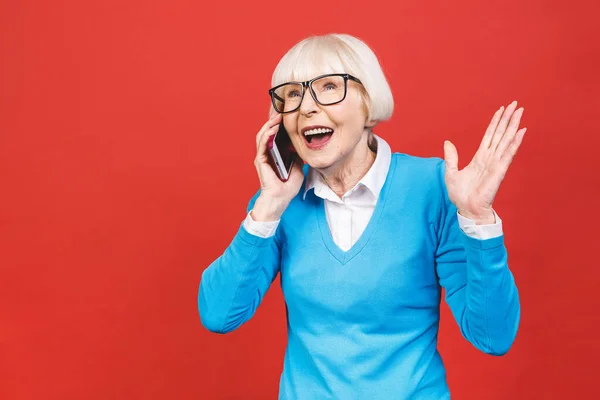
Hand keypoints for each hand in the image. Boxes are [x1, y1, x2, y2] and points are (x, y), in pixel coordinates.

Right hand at [252, 113, 303, 220]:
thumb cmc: (288, 187)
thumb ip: (297, 156)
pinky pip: (262, 144)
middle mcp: (267, 154)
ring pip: (262, 135)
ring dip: (269, 124)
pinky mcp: (260, 161)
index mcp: (275, 154)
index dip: (280, 124)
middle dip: (274, 120)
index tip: (287, 114)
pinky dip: (266, 135)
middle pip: (268, 132)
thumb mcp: (298, 167)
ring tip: (277, 116)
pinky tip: (273, 128)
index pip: (276, 135)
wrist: (281, 199)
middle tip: (282, 110)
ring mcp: (262, 156)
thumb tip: (302, 145)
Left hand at [443, 101, 526, 223]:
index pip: (489, 135)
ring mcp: (495, 163)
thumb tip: (447, 142)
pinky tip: (521, 132)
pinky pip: (508, 154)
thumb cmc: (461, 195)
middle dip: (507, 119)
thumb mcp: (451, 173)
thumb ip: (451, 158)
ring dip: (513, 125)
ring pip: (506, 140)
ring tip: (520, 111)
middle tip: (515, 104)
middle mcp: (490, 158)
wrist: (467, 209)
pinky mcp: (499, 171)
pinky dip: (515, 143)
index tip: (501, 109)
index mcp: (479, 157)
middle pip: (500, 134)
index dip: (495, 122)